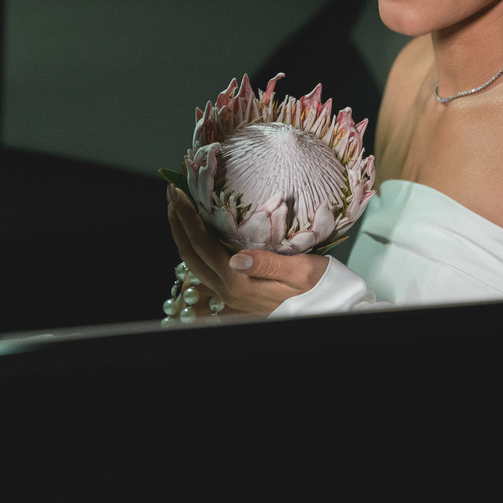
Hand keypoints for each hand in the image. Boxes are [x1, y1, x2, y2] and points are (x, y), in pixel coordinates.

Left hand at [166, 185, 328, 314]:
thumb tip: (236, 258)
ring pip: (194, 263)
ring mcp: (231, 294)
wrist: (330, 309)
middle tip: (172, 193)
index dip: (187, 219)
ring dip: (183, 234)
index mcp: (241, 284)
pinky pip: (206, 267)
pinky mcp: (237, 291)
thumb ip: (267, 265)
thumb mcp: (302, 271)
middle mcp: (230, 291)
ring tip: (179, 208)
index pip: (203, 247)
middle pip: (190, 255)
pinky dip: (195, 246)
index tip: (178, 194)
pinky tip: (198, 232)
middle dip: (177, 223)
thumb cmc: (320, 287)